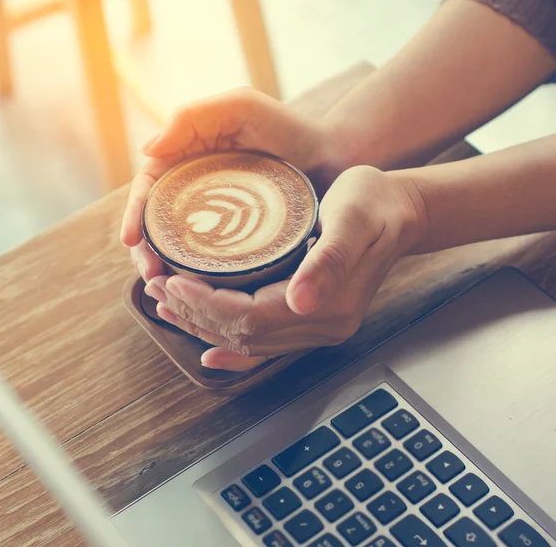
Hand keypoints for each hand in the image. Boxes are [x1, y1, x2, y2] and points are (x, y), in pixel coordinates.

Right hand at [121, 88, 346, 281]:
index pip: (151, 189)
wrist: (337, 156)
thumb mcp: (240, 108)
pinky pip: (213, 263)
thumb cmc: (290, 127)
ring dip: (167, 271)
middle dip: (147, 253)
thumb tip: (147, 150)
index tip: (132, 240)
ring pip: (181, 248)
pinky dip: (198, 279)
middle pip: (159, 225)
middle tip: (151, 277)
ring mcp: (220, 219)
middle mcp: (200, 192)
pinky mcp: (242, 241)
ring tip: (166, 291)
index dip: (136, 214)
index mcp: (190, 161)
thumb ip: (193, 117)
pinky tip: (196, 296)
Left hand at [144, 166, 427, 369]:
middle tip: (157, 287)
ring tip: (167, 305)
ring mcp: (317, 327)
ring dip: (205, 326)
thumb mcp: (353, 220)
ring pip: (249, 340)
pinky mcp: (311, 317)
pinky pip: (265, 342)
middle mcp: (322, 326)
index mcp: (329, 307)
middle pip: (245, 334)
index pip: (253, 318)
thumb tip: (300, 302)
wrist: (398, 210)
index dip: (208, 305)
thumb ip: (330, 261)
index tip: (174, 281)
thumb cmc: (373, 205)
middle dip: (196, 314)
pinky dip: (232, 348)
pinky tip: (209, 350)